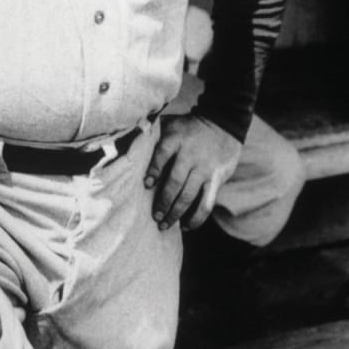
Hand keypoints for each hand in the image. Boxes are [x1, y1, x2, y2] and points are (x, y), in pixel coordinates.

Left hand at [145, 114, 241, 230]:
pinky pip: (207, 202)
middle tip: (154, 217)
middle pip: (175, 181)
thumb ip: (152, 132)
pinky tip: (185, 225)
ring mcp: (205, 168)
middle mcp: (191, 154)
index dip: (154, 170)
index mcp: (176, 139)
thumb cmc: (189, 128)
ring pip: (189, 195)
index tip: (146, 184)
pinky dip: (196, 217)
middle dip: (163, 202)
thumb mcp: (171, 123)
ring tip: (164, 225)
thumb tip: (125, 143)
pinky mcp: (217, 178)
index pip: (163, 154)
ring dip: (175, 213)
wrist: (224, 124)